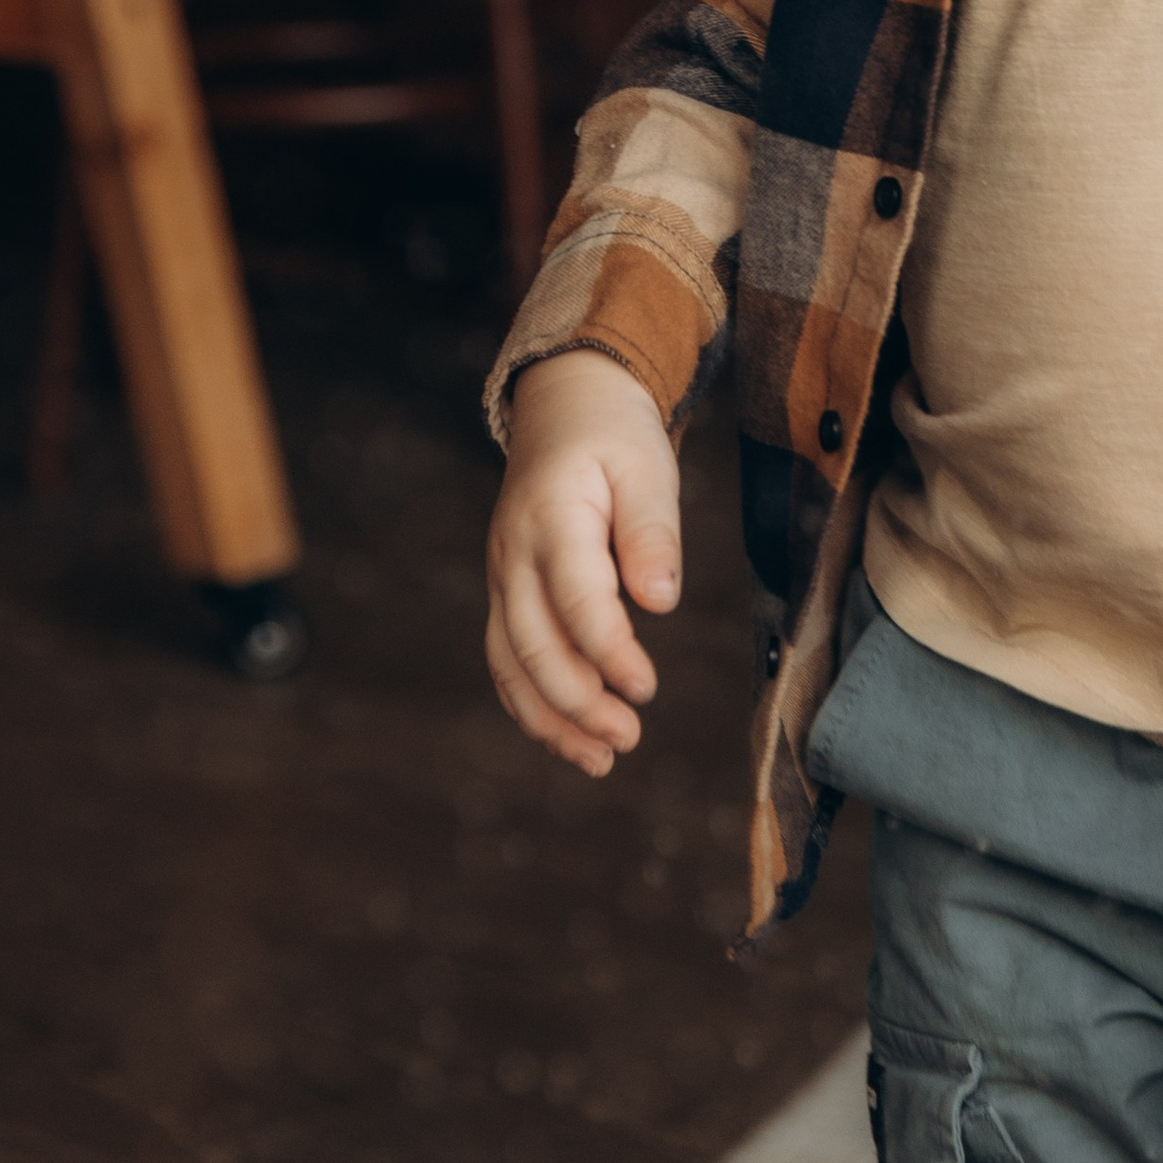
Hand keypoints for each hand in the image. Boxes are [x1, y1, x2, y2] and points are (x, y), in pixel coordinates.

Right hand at [484, 351, 682, 777]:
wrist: (564, 404)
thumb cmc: (612, 435)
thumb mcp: (647, 465)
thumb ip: (651, 531)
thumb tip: (660, 601)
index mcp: (550, 517)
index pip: (575, 599)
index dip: (609, 651)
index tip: (646, 688)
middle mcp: (513, 554)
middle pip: (533, 644)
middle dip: (578, 702)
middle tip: (628, 738)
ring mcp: (502, 576)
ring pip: (511, 662)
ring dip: (551, 718)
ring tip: (601, 759)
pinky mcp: (506, 593)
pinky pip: (508, 658)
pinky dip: (532, 704)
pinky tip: (570, 737)